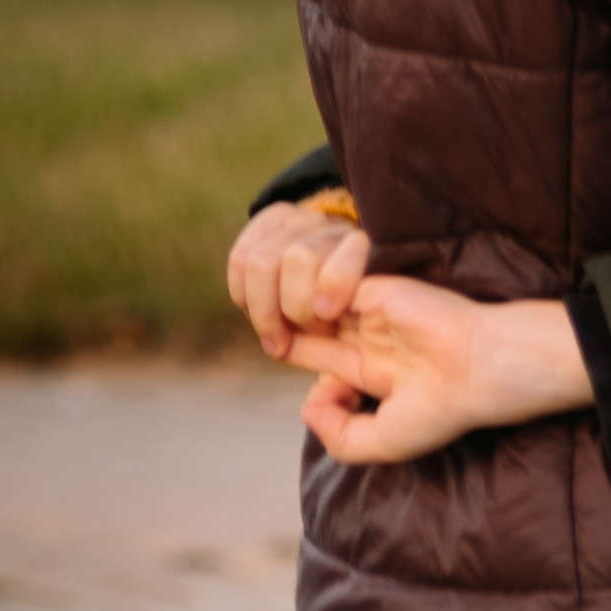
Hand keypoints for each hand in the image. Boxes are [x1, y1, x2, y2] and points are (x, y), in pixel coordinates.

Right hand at [228, 201, 371, 360]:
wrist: (347, 268)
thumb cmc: (361, 320)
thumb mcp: (371, 339)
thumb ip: (352, 357)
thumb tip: (318, 391)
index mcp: (369, 249)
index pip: (349, 251)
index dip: (335, 282)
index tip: (329, 314)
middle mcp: (334, 227)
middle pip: (298, 258)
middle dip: (294, 307)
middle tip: (307, 333)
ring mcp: (302, 219)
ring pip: (261, 260)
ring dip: (263, 308)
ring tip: (277, 334)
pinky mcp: (271, 220)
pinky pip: (240, 257)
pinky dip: (241, 291)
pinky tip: (253, 309)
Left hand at [276, 280, 594, 465]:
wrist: (481, 368)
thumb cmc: (443, 408)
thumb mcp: (382, 441)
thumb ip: (337, 435)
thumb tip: (306, 403)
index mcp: (378, 372)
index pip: (322, 359)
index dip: (298, 359)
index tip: (293, 368)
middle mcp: (374, 339)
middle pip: (313, 326)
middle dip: (287, 331)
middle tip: (271, 336)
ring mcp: (375, 312)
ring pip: (316, 302)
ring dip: (295, 314)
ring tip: (286, 328)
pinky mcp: (378, 289)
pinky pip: (329, 285)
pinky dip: (314, 301)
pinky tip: (316, 316)